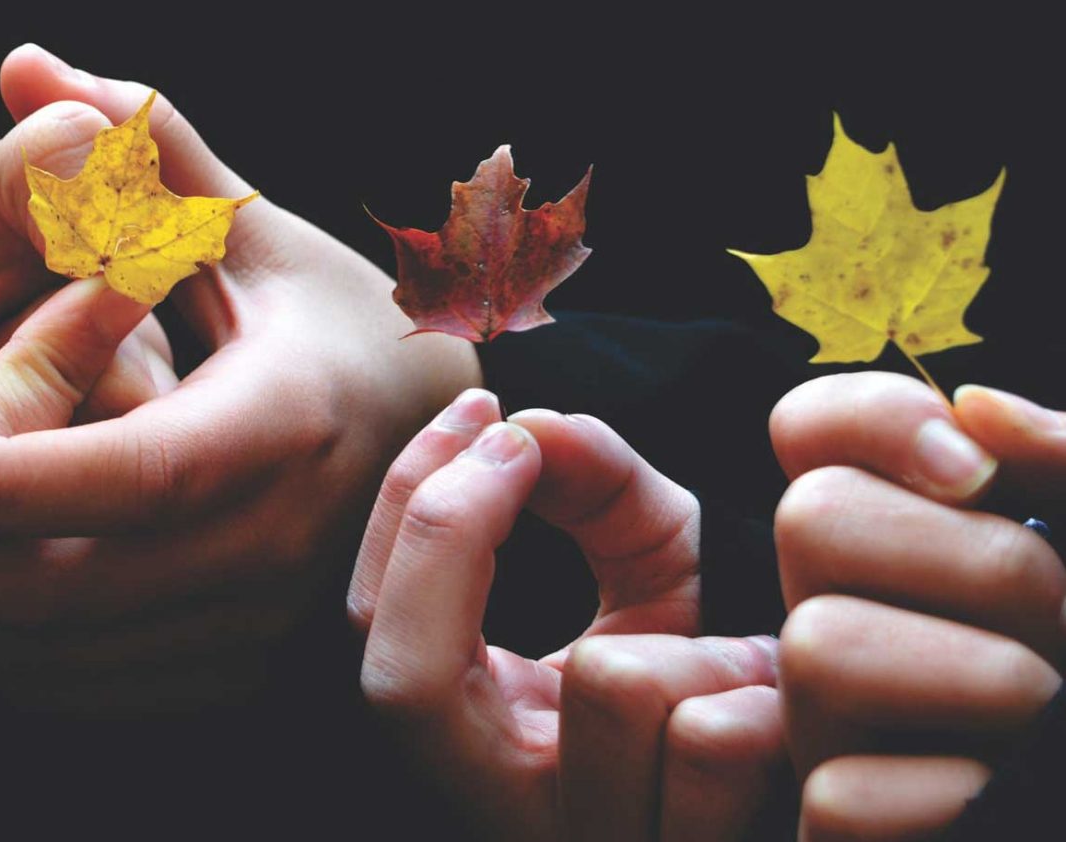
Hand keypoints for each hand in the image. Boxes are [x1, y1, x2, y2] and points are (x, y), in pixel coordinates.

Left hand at [0, 45, 477, 709]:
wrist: (428, 445)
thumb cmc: (334, 323)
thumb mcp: (252, 231)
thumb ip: (143, 153)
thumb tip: (28, 66)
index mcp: (281, 427)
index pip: (126, 478)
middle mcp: (270, 550)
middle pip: (61, 593)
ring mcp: (245, 628)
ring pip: (50, 657)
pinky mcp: (216, 668)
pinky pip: (71, 686)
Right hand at [353, 391, 787, 840]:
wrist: (836, 782)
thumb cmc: (723, 676)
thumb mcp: (655, 570)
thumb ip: (598, 487)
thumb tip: (533, 424)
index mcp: (474, 739)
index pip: (376, 631)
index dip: (413, 509)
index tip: (481, 411)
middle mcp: (503, 812)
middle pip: (408, 685)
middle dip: (461, 527)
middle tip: (523, 443)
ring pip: (608, 690)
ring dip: (683, 638)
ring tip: (734, 651)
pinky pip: (715, 746)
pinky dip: (759, 692)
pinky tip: (782, 705)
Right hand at [771, 373, 1065, 840]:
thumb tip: (976, 411)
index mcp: (902, 544)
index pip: (811, 427)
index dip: (874, 419)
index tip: (980, 472)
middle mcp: (847, 618)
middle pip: (808, 517)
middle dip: (974, 562)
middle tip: (1063, 625)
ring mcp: (831, 727)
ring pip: (818, 646)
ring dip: (976, 679)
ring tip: (1044, 718)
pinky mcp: (839, 828)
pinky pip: (845, 797)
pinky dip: (948, 798)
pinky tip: (999, 795)